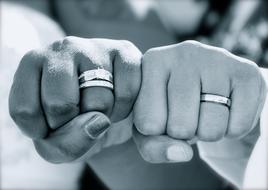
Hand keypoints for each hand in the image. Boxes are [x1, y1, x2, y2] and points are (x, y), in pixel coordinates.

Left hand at [9, 37, 141, 162]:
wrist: (107, 111)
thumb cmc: (75, 122)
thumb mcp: (58, 144)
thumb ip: (67, 144)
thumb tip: (99, 122)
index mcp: (32, 64)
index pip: (25, 110)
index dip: (43, 131)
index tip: (53, 126)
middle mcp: (62, 48)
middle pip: (60, 105)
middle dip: (74, 125)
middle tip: (81, 118)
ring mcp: (95, 47)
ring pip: (98, 102)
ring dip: (103, 120)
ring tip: (101, 110)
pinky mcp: (125, 51)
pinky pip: (126, 93)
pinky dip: (124, 110)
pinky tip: (118, 104)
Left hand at [133, 40, 266, 162]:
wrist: (206, 85)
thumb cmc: (171, 107)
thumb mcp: (151, 128)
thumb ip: (154, 147)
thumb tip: (182, 153)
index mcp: (153, 62)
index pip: (148, 123)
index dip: (156, 132)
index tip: (161, 117)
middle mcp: (183, 53)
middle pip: (180, 126)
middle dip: (183, 134)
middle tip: (186, 117)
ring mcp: (217, 58)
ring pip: (211, 128)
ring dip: (207, 133)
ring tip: (204, 114)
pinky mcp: (246, 71)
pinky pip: (239, 125)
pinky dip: (231, 130)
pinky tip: (225, 112)